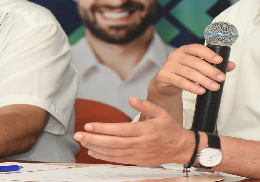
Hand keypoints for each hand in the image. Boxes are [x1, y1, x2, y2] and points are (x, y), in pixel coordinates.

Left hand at [73, 97, 193, 165]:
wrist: (181, 148)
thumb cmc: (170, 129)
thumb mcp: (160, 112)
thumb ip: (145, 105)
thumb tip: (131, 99)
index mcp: (144, 130)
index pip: (119, 130)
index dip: (102, 128)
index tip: (88, 125)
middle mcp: (139, 143)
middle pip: (112, 143)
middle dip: (93, 139)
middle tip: (78, 135)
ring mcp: (137, 154)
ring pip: (112, 152)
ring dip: (95, 148)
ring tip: (82, 142)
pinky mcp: (137, 160)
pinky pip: (117, 159)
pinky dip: (104, 156)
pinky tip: (93, 152)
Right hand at [150, 44, 235, 96]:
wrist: (165, 83)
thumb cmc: (183, 72)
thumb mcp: (198, 67)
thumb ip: (214, 65)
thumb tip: (231, 65)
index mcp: (186, 50)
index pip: (198, 48)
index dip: (209, 54)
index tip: (219, 61)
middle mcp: (177, 55)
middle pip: (195, 62)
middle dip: (210, 71)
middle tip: (221, 78)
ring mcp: (170, 65)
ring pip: (189, 72)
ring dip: (203, 80)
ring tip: (214, 87)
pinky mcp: (165, 76)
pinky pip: (180, 81)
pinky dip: (192, 87)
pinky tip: (200, 91)